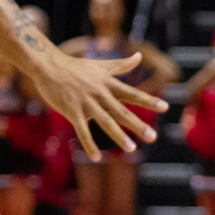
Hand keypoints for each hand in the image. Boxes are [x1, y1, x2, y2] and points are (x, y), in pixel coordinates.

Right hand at [34, 50, 166, 159]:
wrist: (49, 66)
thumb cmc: (76, 66)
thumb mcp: (101, 64)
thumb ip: (121, 64)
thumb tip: (139, 56)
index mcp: (108, 84)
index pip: (132, 93)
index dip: (149, 100)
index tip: (166, 107)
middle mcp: (100, 93)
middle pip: (122, 111)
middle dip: (138, 124)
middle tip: (153, 137)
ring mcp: (86, 103)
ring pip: (105, 121)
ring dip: (118, 135)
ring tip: (131, 149)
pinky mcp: (72, 111)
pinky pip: (82, 130)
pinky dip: (89, 144)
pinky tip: (96, 157)